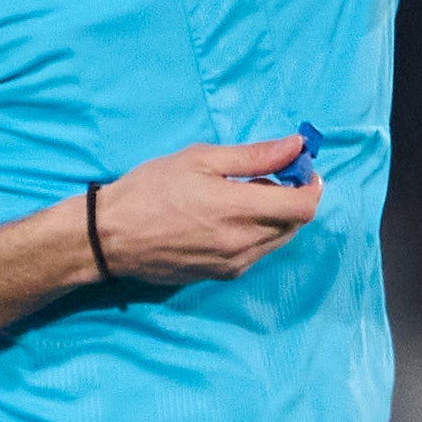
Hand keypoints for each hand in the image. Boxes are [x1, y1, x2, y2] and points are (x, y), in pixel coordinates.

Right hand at [86, 138, 327, 284]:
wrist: (110, 237)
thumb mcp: (200, 159)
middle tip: (268, 175)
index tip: (301, 169)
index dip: (311, 185)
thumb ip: (254, 155)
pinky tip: (228, 218)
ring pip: (277, 240)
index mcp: (240, 210)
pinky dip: (256, 233)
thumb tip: (296, 146)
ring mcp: (234, 264)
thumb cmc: (150, 190)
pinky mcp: (221, 276)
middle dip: (292, 198)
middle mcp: (243, 244)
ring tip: (243, 195)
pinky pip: (256, 253)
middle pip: (295, 224)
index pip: (304, 206)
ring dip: (275, 217)